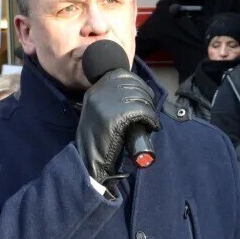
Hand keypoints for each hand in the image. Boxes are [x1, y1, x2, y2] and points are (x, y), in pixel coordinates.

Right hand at [75, 70, 160, 190]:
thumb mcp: (99, 113)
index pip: (123, 75)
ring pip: (139, 98)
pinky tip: (150, 126)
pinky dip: (150, 118)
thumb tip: (137, 93)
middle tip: (150, 114)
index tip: (146, 99)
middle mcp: (98, 93)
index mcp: (95, 90)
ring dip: (150, 110)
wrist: (89, 163)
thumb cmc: (99, 141)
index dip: (140, 86)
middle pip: (133, 85)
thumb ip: (112, 100)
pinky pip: (141, 110)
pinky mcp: (113, 117)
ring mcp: (104, 104)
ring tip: (150, 122)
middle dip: (147, 99)